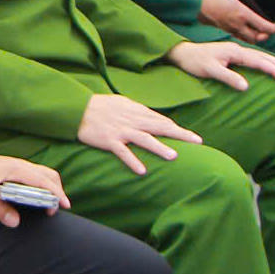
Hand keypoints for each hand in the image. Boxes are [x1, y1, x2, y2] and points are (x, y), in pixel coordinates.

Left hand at [0, 149, 69, 223]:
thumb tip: (15, 222)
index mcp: (15, 169)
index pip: (43, 180)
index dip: (56, 193)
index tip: (65, 206)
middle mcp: (20, 166)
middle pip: (49, 175)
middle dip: (57, 192)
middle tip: (55, 211)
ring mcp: (17, 167)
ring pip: (43, 175)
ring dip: (50, 189)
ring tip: (48, 208)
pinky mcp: (14, 171)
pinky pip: (35, 177)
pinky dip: (42, 188)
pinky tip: (36, 201)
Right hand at [75, 92, 201, 176]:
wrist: (77, 108)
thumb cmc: (99, 106)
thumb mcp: (121, 102)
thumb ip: (138, 109)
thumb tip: (153, 116)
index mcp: (135, 111)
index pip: (161, 120)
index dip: (177, 127)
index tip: (191, 136)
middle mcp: (131, 120)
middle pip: (159, 127)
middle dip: (179, 134)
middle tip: (197, 141)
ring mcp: (121, 130)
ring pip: (144, 139)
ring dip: (159, 147)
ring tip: (174, 156)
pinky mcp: (109, 140)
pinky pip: (122, 152)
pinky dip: (132, 161)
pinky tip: (142, 171)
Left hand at [167, 38, 274, 89]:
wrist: (182, 53)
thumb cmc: (194, 62)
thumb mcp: (210, 70)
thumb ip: (228, 77)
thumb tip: (246, 86)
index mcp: (234, 51)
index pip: (257, 60)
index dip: (271, 69)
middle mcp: (236, 49)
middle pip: (262, 56)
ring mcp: (234, 51)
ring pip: (259, 56)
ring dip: (273, 62)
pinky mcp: (231, 54)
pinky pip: (252, 58)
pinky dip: (263, 62)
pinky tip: (267, 66)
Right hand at [198, 0, 274, 41]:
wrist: (192, 5)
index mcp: (242, 14)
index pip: (264, 26)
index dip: (273, 28)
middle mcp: (238, 24)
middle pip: (257, 38)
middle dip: (265, 35)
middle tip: (267, 29)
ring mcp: (230, 29)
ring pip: (248, 39)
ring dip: (254, 37)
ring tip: (257, 31)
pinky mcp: (223, 30)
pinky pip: (238, 37)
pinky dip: (244, 36)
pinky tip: (243, 29)